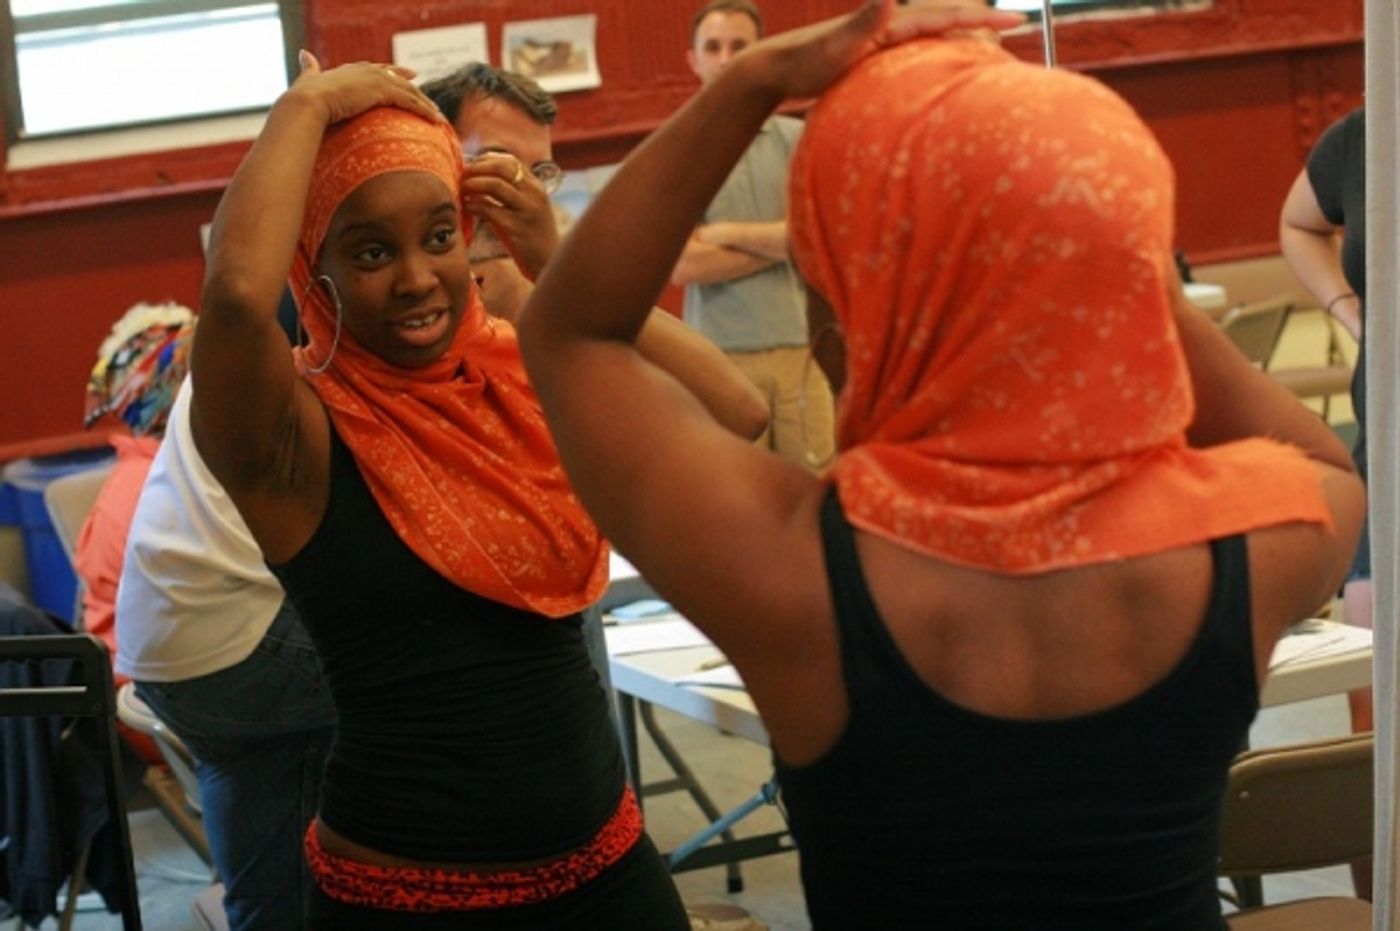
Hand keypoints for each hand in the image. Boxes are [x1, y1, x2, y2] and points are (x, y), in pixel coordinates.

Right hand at [289, 51, 443, 126]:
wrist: (309, 101)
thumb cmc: (305, 97)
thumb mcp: (309, 79)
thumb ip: (309, 68)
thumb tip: (303, 54)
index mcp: (353, 69)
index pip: (380, 69)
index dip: (395, 72)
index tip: (410, 74)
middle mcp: (367, 70)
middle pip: (399, 78)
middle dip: (416, 88)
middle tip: (430, 100)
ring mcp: (376, 79)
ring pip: (409, 91)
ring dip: (425, 104)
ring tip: (438, 116)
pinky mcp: (382, 91)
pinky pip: (410, 101)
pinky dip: (425, 111)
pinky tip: (436, 121)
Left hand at [462, 152, 559, 280]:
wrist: (549, 261)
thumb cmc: (532, 236)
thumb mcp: (527, 207)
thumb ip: (510, 192)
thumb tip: (478, 176)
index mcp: (536, 186)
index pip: (508, 161)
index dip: (485, 161)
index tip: (470, 169)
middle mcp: (534, 193)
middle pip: (500, 167)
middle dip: (476, 169)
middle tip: (462, 177)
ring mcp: (527, 210)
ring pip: (495, 185)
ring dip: (473, 185)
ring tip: (462, 191)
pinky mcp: (518, 228)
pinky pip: (490, 210)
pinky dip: (474, 205)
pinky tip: (468, 208)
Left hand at [740, 0, 1024, 101]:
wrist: (776, 69)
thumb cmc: (804, 62)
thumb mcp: (836, 46)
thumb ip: (862, 22)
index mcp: (890, 25)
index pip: (945, 17)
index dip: (980, 18)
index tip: (1014, 20)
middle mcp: (890, 28)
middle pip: (945, 21)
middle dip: (979, 22)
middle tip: (1016, 25)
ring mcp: (882, 43)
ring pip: (933, 37)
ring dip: (961, 37)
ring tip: (991, 44)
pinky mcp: (874, 59)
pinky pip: (916, 54)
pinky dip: (937, 55)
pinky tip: (944, 68)